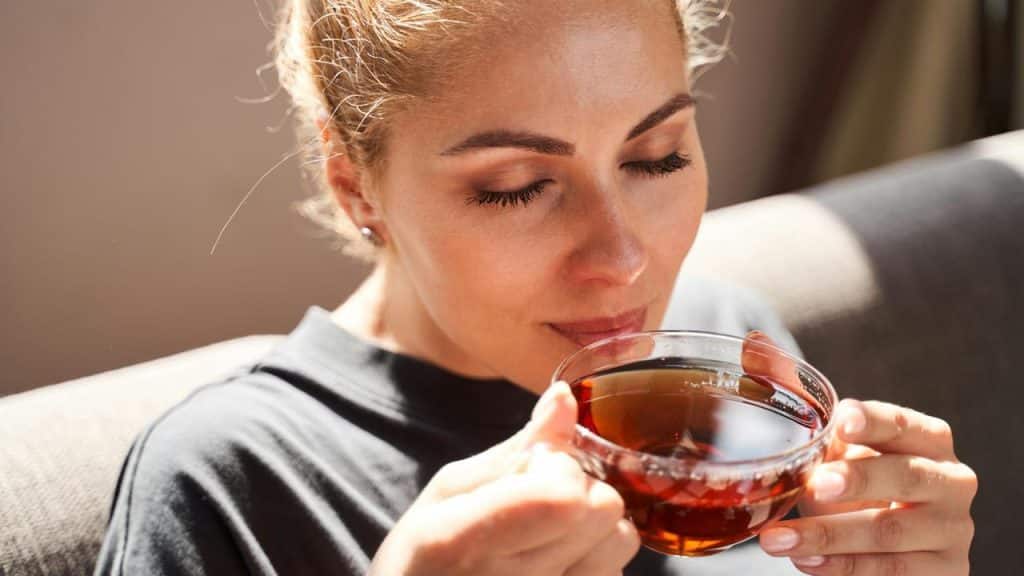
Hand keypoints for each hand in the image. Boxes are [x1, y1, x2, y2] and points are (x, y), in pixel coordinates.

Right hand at [368, 382, 640, 575]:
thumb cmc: (424, 555)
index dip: (561, 465)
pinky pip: (616, 571)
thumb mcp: (448, 492)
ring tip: (554, 529)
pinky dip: (597, 556)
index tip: (534, 467)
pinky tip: (560, 557)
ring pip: (623, 542)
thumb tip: (565, 397)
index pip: (563, 495)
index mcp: (464, 541)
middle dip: (582, 488)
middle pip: (605, 510)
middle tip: (542, 497)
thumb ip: (515, 449)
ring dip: (597, 524)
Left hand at [743, 332, 977, 574]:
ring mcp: (950, 531)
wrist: (889, 545)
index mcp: (928, 440)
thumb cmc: (860, 481)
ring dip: (829, 535)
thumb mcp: (837, 446)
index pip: (904, 425)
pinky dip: (843, 567)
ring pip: (890, 532)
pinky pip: (891, 572)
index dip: (875, 422)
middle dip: (859, 480)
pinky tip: (805, 563)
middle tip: (818, 484)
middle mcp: (949, 482)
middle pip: (906, 477)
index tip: (843, 420)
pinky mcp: (942, 573)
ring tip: (777, 539)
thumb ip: (804, 402)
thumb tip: (754, 346)